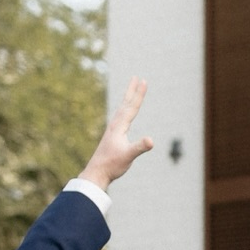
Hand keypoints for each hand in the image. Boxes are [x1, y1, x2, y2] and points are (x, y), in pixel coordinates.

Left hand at [78, 76, 154, 190]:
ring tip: (132, 91)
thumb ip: (140, 147)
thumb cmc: (112, 164)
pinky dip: (125, 111)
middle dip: (132, 91)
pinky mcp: (113, 136)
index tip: (144, 81)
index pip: (132, 107)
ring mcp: (113, 130)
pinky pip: (120, 118)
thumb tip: (152, 140)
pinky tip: (124, 114)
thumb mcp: (129, 156)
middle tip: (137, 78)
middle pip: (126, 104)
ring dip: (128, 99)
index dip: (139, 94)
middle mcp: (115, 125)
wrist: (97, 172)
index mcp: (119, 126)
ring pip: (122, 110)